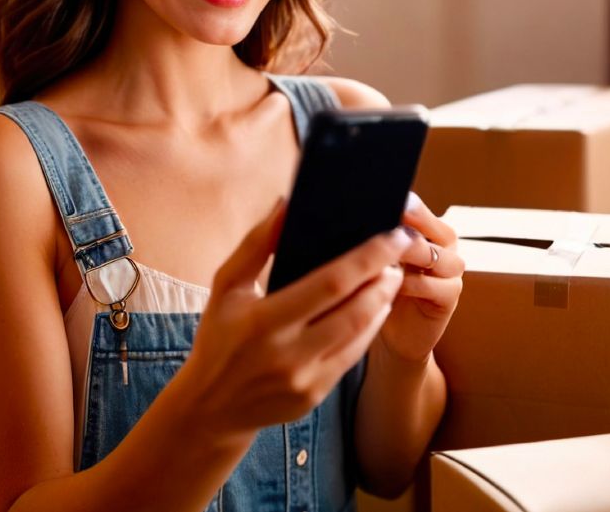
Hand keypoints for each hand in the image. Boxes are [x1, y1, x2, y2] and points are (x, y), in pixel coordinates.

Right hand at [178, 202, 414, 444]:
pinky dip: (368, 330)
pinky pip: (351, 357)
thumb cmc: (218, 335)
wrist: (210, 405)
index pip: (330, 284)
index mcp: (263, 320)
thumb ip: (255, 244)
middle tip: (399, 253)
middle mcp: (287, 353)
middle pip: (355, 311)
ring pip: (360, 335)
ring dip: (382, 303)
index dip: (367, 259)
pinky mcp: (314, 396)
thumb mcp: (225, 285)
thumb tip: (286, 204)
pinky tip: (374, 310)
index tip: (392, 236)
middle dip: (384, 278)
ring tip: (390, 277)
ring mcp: (304, 379)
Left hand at [375, 192, 463, 364]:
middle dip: (409, 230)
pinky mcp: (450, 298)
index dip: (407, 207)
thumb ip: (377, 239)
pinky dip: (411, 283)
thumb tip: (353, 216)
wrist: (393, 333)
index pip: (421, 211)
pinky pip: (434, 285)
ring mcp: (451, 273)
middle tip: (385, 230)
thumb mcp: (378, 259)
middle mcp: (445, 248)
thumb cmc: (381, 288)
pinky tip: (391, 285)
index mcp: (428, 231)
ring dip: (410, 254)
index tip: (387, 202)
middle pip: (437, 230)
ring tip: (385, 257)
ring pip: (437, 256)